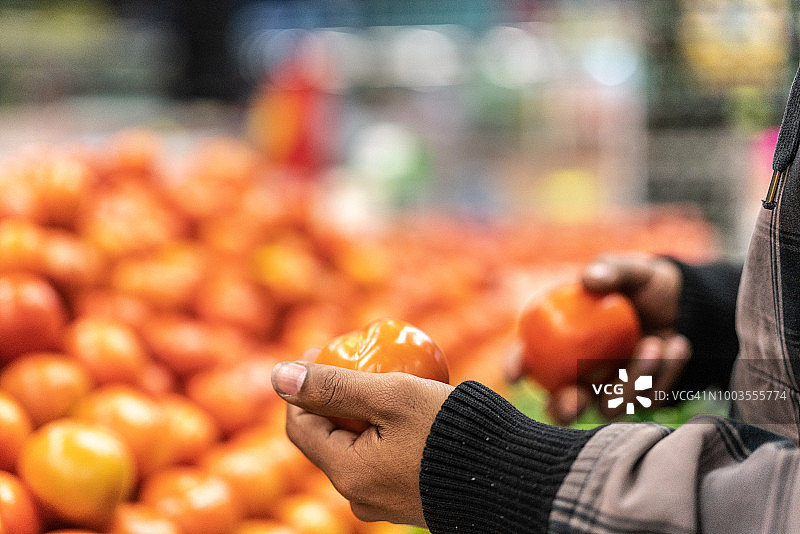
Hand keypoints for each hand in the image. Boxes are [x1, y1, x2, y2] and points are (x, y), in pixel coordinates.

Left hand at [271, 354, 453, 526]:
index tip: (322, 349)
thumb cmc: (452, 433)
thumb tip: (277, 375)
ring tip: (386, 378)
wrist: (514, 478)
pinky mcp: (411, 499)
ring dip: (362, 412)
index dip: (301, 386)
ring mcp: (386, 502)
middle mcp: (360, 496)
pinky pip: (385, 459)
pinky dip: (386, 430)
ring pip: (358, 448)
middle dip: (335, 396)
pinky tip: (409, 407)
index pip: (299, 427)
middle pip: (329, 437)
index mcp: (347, 474)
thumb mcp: (392, 396)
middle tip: (358, 360)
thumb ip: (333, 386)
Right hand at [506, 253, 690, 424]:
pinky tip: (677, 344)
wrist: (687, 304)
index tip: (516, 372)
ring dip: (630, 381)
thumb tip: (589, 280)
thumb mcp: (631, 270)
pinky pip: (648, 400)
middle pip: (559, 404)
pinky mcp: (643, 398)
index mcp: (561, 340)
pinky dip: (664, 372)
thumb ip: (612, 270)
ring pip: (609, 407)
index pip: (528, 355)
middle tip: (575, 398)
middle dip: (563, 408)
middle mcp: (580, 373)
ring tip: (655, 342)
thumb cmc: (644, 285)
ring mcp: (611, 389)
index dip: (516, 365)